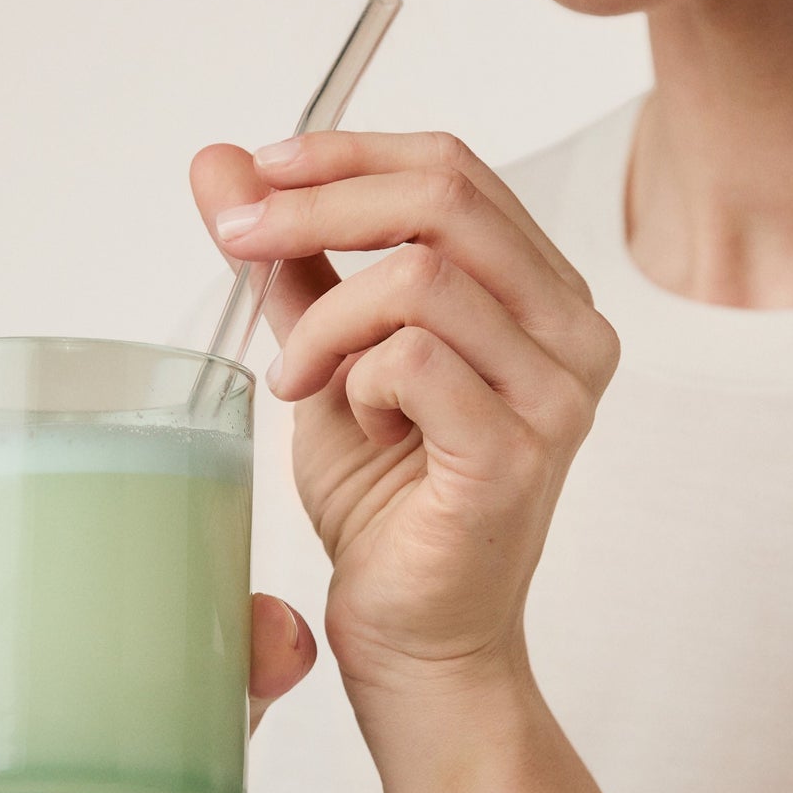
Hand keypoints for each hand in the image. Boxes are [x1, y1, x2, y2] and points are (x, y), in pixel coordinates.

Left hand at [190, 131, 616, 698]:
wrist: (416, 637)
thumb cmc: (389, 506)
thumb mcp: (330, 357)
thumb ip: (293, 263)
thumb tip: (221, 165)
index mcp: (543, 295)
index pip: (454, 171)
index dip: (348, 155)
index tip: (258, 174)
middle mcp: (572, 332)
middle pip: (445, 199)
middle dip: (316, 206)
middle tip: (235, 241)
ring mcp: (555, 393)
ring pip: (419, 278)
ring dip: (325, 324)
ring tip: (302, 385)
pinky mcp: (515, 453)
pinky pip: (411, 358)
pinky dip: (353, 380)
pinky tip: (352, 424)